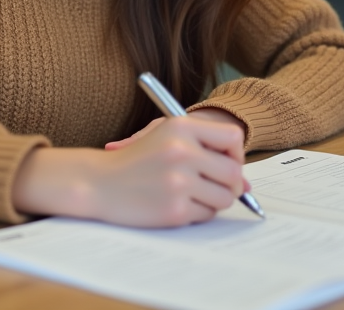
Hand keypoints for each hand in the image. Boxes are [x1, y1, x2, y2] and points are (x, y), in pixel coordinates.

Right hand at [12, 116, 246, 226]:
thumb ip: (205, 150)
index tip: (225, 161)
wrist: (98, 182)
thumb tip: (245, 183)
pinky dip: (198, 212)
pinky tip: (178, 204)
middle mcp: (182, 152)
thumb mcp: (166, 138)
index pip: (233, 138)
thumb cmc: (135, 160)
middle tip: (216, 185)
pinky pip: (206, 214)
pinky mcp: (174, 209)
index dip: (235, 152)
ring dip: (215, 200)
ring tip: (193, 194)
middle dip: (230, 183)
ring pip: (224, 197)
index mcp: (181, 127)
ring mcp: (178, 182)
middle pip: (234, 173)